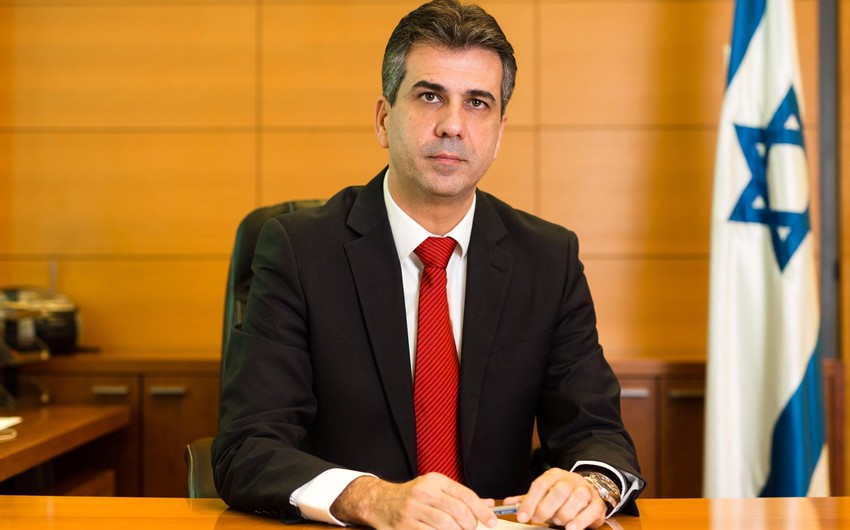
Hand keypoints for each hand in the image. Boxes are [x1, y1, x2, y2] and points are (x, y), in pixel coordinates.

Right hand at [330, 473, 497, 529]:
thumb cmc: (412, 496)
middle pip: (459, 512)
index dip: (482, 511)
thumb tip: (488, 504)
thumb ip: (460, 496)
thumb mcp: (435, 488)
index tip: (492, 521)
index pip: (466, 495)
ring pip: (447, 526)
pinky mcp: (407, 526)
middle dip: (471, 525)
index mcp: (435, 481)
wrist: (380, 502)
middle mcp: (425, 492)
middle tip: (472, 529)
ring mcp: (414, 510)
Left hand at [503, 468, 606, 529]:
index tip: (522, 517)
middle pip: (560, 490)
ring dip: (564, 514)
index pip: (540, 485)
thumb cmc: (560, 496)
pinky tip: (570, 528)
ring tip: (557, 522)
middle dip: (546, 508)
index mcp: (554, 475)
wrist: (586, 491)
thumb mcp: (542, 494)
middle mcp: (571, 480)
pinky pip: (591, 511)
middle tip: (539, 519)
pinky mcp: (597, 504)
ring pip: (577, 499)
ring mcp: (586, 490)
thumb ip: (526, 499)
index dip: (530, 502)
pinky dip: (580, 521)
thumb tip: (507, 503)